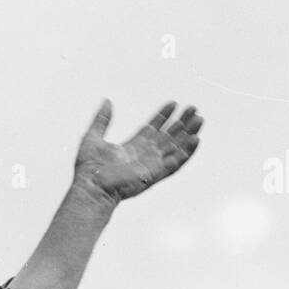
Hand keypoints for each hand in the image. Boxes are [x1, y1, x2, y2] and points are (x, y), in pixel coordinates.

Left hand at [74, 99, 202, 202]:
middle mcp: (145, 155)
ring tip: (199, 119)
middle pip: (168, 136)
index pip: (153, 129)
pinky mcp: (155, 174)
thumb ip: (102, 120)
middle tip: (193, 108)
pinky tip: (196, 139)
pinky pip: (175, 163)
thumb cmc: (89, 169)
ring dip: (188, 134)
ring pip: (176, 147)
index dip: (163, 116)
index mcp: (133, 147)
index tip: (173, 103)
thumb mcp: (93, 137)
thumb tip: (107, 100)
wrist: (91, 188)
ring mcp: (151, 165)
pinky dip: (186, 152)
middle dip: (181, 122)